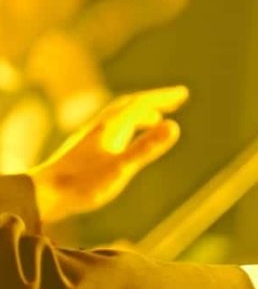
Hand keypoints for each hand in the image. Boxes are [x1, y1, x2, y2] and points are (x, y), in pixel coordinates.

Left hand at [28, 86, 188, 222]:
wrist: (44, 195)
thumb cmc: (82, 184)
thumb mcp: (121, 168)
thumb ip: (146, 148)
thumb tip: (174, 126)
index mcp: (111, 127)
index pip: (140, 104)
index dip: (163, 97)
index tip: (183, 93)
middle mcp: (101, 127)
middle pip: (130, 106)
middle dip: (154, 101)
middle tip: (175, 100)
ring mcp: (91, 138)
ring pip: (119, 118)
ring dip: (140, 114)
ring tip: (155, 120)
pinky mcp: (85, 151)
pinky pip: (111, 131)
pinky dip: (126, 128)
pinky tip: (125, 141)